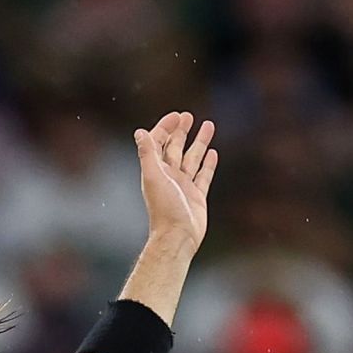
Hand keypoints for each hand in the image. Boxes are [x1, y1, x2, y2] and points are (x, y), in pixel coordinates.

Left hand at [135, 111, 216, 249]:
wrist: (178, 236)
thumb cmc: (165, 209)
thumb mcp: (154, 177)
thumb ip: (147, 154)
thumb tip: (139, 132)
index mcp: (156, 170)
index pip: (159, 143)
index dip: (165, 128)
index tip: (177, 116)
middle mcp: (169, 176)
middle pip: (175, 148)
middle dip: (181, 131)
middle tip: (188, 116)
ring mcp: (184, 186)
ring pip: (192, 158)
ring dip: (199, 142)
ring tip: (208, 125)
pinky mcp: (197, 196)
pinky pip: (203, 175)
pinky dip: (208, 163)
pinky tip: (213, 153)